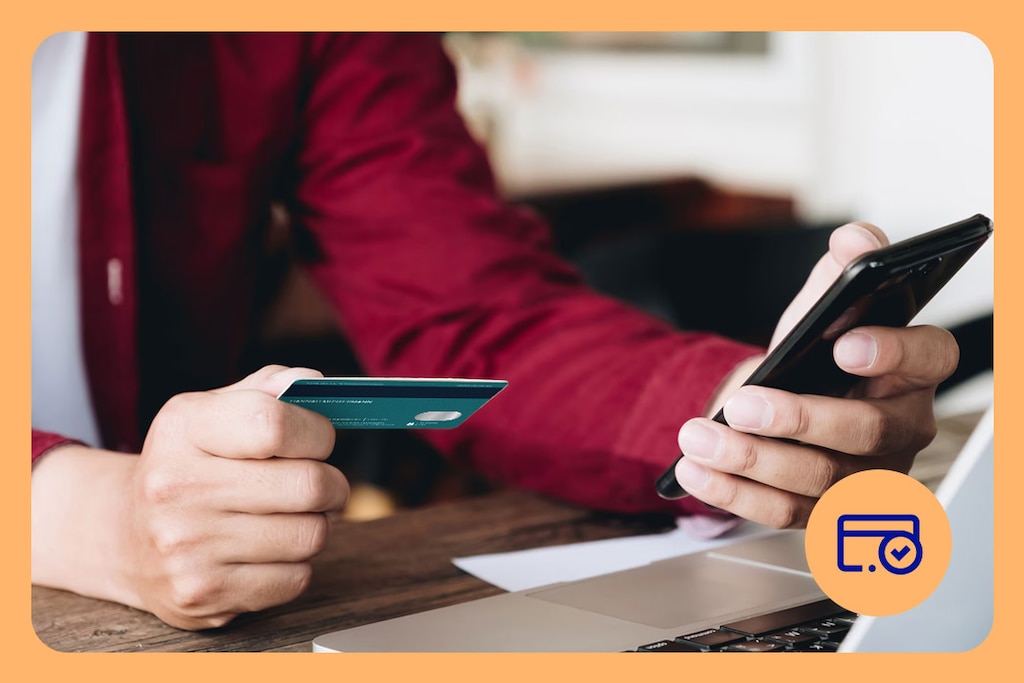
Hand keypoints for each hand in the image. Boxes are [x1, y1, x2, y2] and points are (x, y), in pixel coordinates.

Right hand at [31, 365, 347, 629]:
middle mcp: (177, 486)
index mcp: (183, 427)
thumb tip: (313, 382)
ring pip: (310, 535)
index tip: (319, 440)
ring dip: (316, 526)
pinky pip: (295, 579)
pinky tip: (267, 552)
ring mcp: (186, 546)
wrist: (123, 536)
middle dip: (332, 484)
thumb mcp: (214, 412)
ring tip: (291, 517)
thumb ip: (268, 388)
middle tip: (322, 485)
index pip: (273, 424)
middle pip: (308, 485)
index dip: (316, 432)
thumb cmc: (190, 465)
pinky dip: (295, 566)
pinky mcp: (202, 593)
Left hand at [674, 223, 958, 528]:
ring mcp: (868, 476)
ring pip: (817, 477)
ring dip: (750, 460)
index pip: (929, 359)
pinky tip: (695, 472)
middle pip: (864, 431)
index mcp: (915, 369)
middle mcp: (902, 427)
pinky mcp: (828, 511)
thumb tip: (854, 240)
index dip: (893, 353)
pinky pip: (785, 512)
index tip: (845, 344)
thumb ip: (843, 266)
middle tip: (741, 404)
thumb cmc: (816, 352)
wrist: (785, 399)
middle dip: (796, 418)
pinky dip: (734, 494)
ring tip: (697, 437)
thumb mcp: (824, 302)